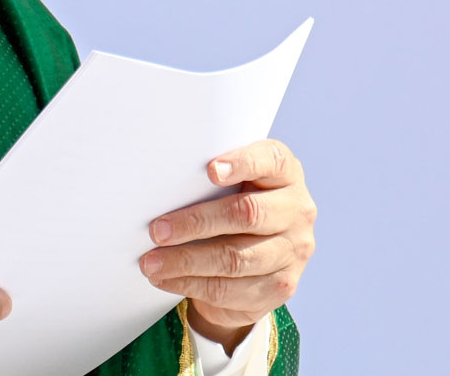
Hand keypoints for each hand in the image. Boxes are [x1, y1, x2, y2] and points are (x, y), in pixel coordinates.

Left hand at [139, 139, 315, 350]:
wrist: (257, 262)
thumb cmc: (234, 208)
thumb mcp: (231, 186)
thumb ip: (212, 179)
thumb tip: (161, 186)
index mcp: (287, 174)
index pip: (272, 160)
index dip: (243, 163)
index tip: (210, 170)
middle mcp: (298, 211)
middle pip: (247, 214)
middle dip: (196, 222)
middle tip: (157, 230)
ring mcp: (294, 251)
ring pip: (235, 258)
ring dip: (186, 261)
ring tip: (151, 262)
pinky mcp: (282, 287)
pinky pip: (231, 289)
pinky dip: (191, 284)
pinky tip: (166, 278)